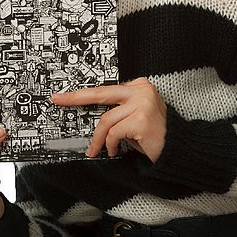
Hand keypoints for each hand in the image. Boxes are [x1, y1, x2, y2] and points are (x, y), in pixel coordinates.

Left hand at [51, 77, 166, 161]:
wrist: (177, 149)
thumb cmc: (153, 134)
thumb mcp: (136, 114)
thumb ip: (119, 107)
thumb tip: (91, 111)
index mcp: (139, 85)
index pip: (105, 89)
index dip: (83, 94)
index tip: (65, 96)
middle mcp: (141, 90)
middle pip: (101, 93)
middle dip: (76, 97)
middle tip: (58, 100)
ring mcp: (142, 103)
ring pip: (106, 119)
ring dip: (98, 138)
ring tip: (96, 149)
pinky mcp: (141, 120)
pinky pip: (114, 133)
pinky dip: (111, 144)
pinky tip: (115, 151)